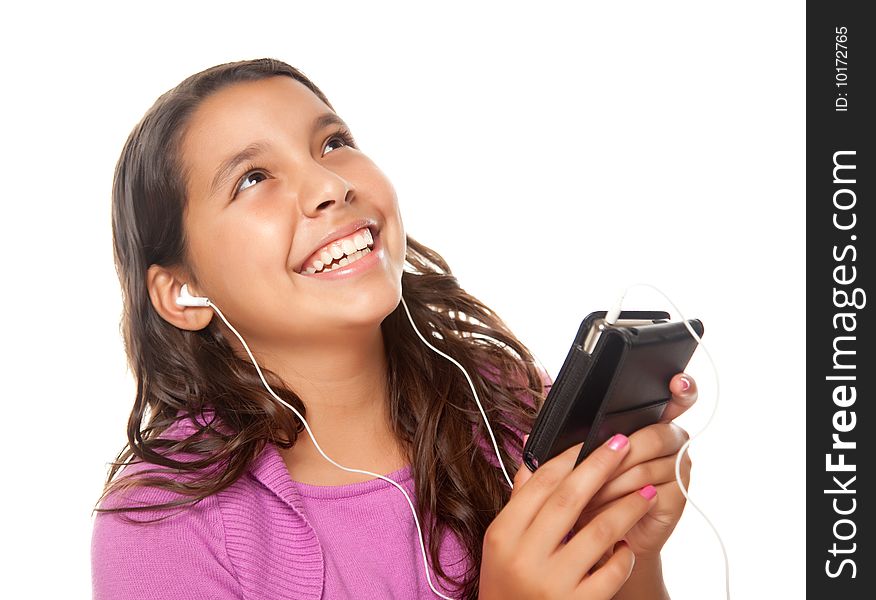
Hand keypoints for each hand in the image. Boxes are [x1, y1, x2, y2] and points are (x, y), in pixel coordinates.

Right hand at [479, 432, 657, 598]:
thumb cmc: (508, 586)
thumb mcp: (502, 544)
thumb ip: (520, 503)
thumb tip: (531, 458)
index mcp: (503, 534)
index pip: (540, 483)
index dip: (569, 457)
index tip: (593, 440)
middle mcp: (525, 557)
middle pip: (569, 498)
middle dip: (601, 466)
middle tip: (625, 445)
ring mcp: (552, 583)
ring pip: (598, 531)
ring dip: (627, 506)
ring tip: (646, 491)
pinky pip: (611, 572)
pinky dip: (624, 554)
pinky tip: (628, 545)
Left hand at [573, 372, 697, 560]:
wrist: (606, 542)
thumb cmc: (591, 497)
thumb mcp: (572, 468)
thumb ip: (557, 449)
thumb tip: (530, 436)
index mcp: (648, 422)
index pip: (676, 397)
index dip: (682, 388)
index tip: (676, 381)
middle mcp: (670, 440)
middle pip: (651, 434)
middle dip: (614, 454)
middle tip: (587, 466)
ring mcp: (678, 468)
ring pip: (642, 465)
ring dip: (609, 481)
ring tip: (583, 496)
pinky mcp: (678, 496)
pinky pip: (648, 490)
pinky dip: (620, 499)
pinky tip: (603, 508)